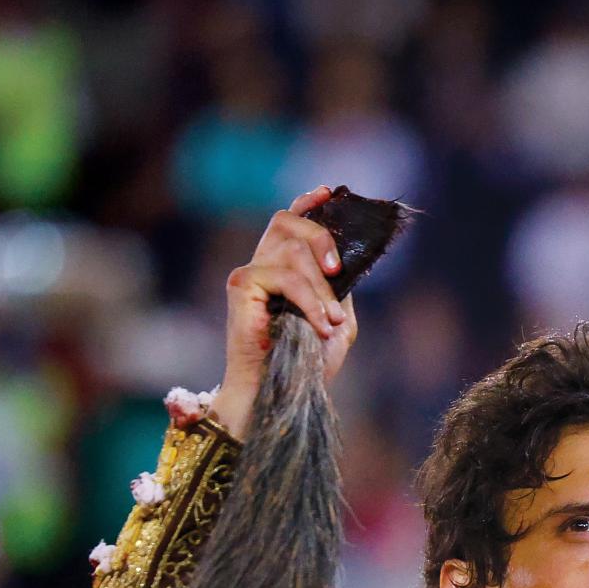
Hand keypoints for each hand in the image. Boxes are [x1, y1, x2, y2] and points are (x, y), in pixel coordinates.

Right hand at [210, 185, 358, 440]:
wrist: (281, 396)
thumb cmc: (304, 366)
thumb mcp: (337, 322)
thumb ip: (341, 288)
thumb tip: (347, 260)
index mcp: (283, 269)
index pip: (290, 221)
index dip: (309, 203)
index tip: (330, 191)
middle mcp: (262, 265)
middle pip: (289, 222)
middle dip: (321, 238)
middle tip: (336, 272)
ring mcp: (249, 274)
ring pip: (292, 251)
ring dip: (320, 287)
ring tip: (330, 321)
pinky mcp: (242, 285)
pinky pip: (285, 275)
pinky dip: (309, 298)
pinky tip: (319, 323)